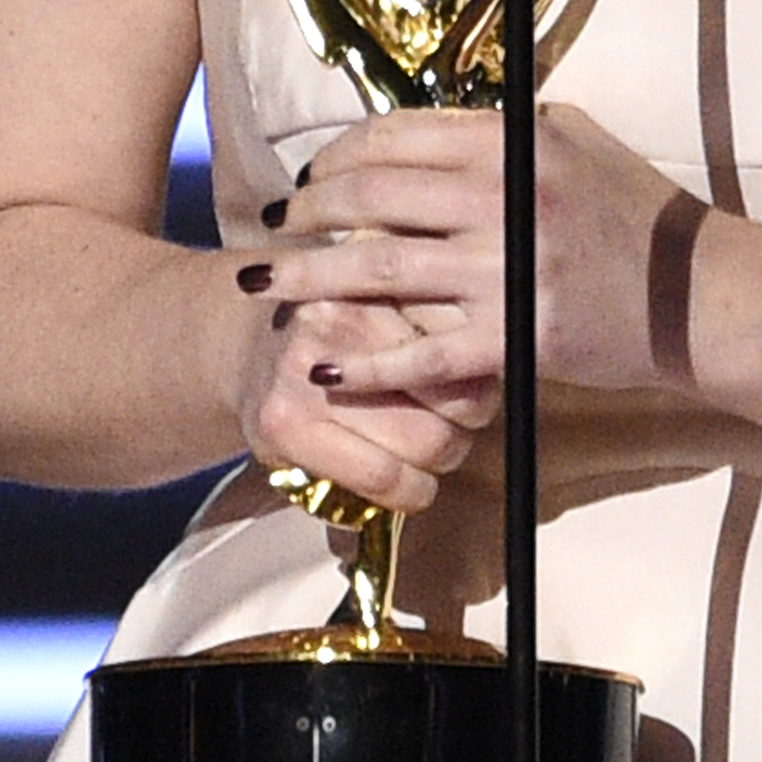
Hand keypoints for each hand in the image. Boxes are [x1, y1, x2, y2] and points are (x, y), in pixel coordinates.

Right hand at [221, 215, 496, 515]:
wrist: (244, 343)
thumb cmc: (342, 321)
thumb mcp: (391, 288)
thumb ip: (447, 305)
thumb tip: (517, 344)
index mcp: (375, 270)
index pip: (470, 328)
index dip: (490, 361)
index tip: (483, 368)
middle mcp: (339, 314)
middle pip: (461, 390)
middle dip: (474, 416)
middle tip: (461, 415)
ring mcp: (308, 371)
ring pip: (431, 441)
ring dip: (447, 455)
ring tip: (435, 443)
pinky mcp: (285, 424)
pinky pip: (384, 479)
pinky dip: (413, 491)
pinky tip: (409, 482)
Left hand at [248, 103, 697, 418]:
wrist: (700, 298)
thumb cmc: (641, 218)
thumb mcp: (579, 144)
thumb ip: (508, 133)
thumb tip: (437, 125)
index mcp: (516, 143)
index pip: (400, 136)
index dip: (340, 155)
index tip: (312, 175)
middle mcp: (505, 196)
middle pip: (373, 195)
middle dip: (307, 209)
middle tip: (272, 225)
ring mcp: (509, 268)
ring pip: (379, 267)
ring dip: (308, 276)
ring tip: (262, 285)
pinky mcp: (517, 337)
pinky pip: (422, 352)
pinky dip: (366, 362)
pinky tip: (323, 364)